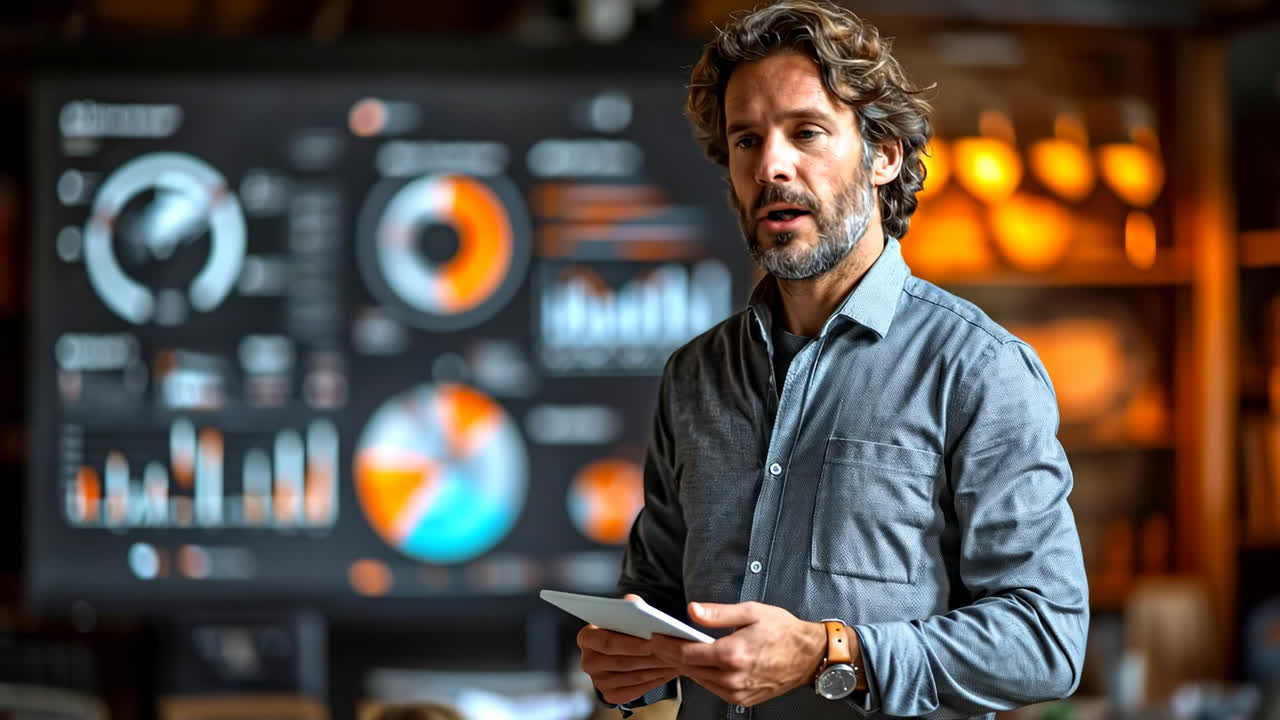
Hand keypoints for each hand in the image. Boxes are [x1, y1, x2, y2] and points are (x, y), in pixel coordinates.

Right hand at [577, 594, 681, 704]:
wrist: (622, 651)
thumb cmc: (624, 630)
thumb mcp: (625, 613)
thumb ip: (629, 605)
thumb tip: (632, 602)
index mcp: (586, 638)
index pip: (605, 641)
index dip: (629, 642)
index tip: (651, 639)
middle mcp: (588, 662)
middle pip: (621, 661)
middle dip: (648, 656)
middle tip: (671, 652)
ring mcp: (598, 681)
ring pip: (631, 676)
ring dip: (655, 669)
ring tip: (676, 660)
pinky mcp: (610, 695)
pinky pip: (635, 690)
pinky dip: (654, 681)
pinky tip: (668, 672)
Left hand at [649, 601, 826, 707]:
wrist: (809, 656)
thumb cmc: (783, 632)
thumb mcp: (751, 611)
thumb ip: (718, 613)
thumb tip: (692, 610)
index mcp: (733, 654)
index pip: (687, 653)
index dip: (666, 645)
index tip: (655, 636)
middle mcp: (733, 678)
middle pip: (689, 668)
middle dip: (672, 654)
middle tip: (660, 641)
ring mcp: (737, 692)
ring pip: (699, 679)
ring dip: (687, 665)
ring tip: (678, 649)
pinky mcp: (741, 699)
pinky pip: (713, 687)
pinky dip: (704, 674)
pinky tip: (701, 662)